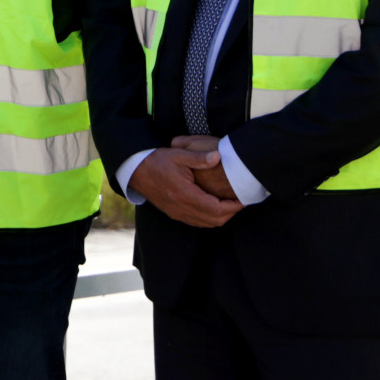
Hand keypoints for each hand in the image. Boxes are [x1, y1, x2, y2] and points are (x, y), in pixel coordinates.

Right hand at [129, 147, 243, 227]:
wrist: (135, 171)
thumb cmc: (157, 161)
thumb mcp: (178, 154)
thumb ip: (199, 157)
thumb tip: (218, 156)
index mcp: (185, 194)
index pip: (217, 209)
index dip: (233, 206)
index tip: (243, 198)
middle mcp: (182, 208)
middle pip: (215, 220)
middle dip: (231, 213)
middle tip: (240, 201)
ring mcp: (178, 213)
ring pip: (207, 224)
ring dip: (221, 217)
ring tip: (230, 204)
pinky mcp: (174, 214)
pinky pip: (197, 222)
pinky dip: (209, 218)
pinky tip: (213, 207)